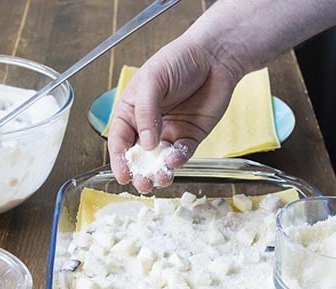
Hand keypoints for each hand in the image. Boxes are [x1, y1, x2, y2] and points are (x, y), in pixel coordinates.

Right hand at [107, 35, 242, 192]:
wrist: (215, 56)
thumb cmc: (178, 59)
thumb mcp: (153, 80)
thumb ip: (146, 111)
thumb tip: (145, 143)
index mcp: (131, 110)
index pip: (120, 139)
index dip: (119, 159)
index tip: (123, 175)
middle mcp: (148, 124)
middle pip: (139, 155)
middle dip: (139, 172)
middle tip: (142, 184)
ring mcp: (170, 131)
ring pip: (160, 159)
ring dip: (159, 172)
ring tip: (160, 179)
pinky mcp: (191, 135)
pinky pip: (182, 153)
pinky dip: (178, 160)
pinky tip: (174, 161)